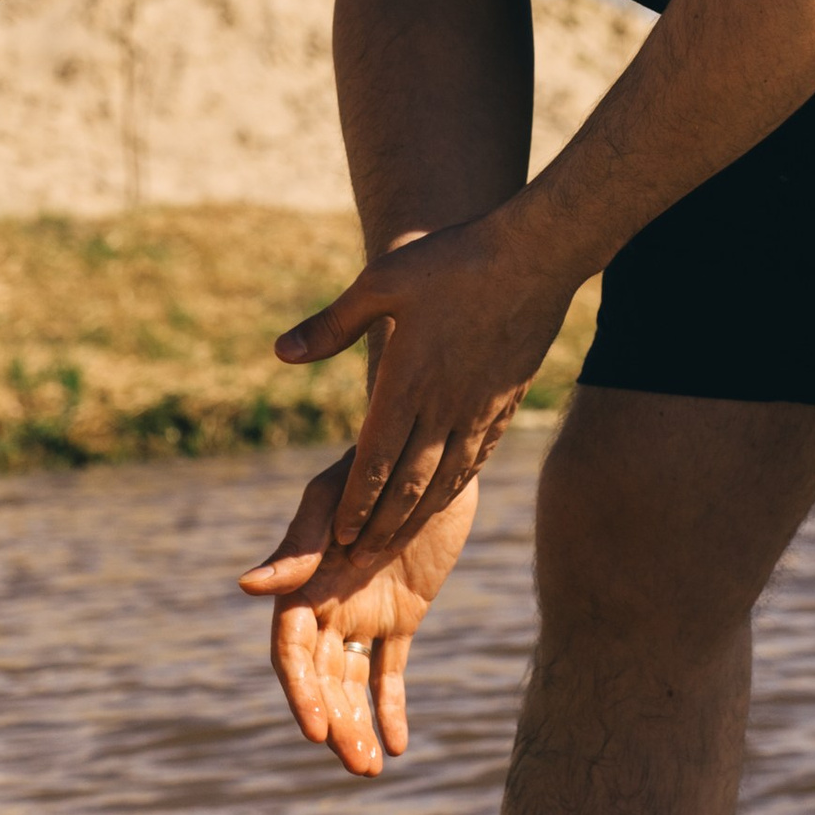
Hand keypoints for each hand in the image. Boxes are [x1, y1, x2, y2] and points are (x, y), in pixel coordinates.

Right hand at [239, 457, 478, 777]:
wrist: (436, 452)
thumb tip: (247, 587)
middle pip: (322, 679)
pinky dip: (393, 709)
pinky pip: (391, 672)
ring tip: (373, 769)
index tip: (316, 733)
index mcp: (303, 583)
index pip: (291, 652)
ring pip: (353, 683)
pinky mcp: (401, 617)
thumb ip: (299, 547)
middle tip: (358, 767)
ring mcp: (362, 614)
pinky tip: (400, 745)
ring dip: (360, 726)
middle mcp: (327, 604)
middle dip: (336, 724)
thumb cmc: (373, 466)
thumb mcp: (335, 500)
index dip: (300, 693)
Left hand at [273, 209, 573, 561]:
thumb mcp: (380, 282)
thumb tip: (280, 353)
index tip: (337, 535)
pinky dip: (453, 490)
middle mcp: (442, 408)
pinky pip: (475, 462)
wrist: (534, 256)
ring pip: (443, 482)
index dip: (355, 504)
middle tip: (356, 558)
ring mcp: (477, 412)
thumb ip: (331, 324)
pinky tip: (444, 500)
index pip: (373, 462)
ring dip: (414, 518)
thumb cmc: (451, 260)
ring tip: (393, 543)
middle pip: (406, 486)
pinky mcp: (504, 407)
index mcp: (405, 383)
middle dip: (378, 526)